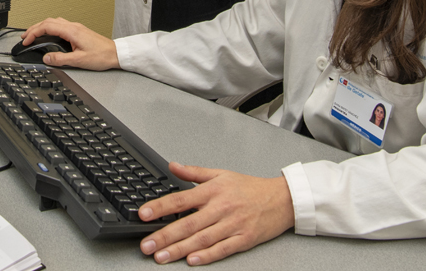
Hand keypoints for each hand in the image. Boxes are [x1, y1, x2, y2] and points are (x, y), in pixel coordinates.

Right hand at [22, 17, 117, 70]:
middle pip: (48, 21)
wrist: (115, 53)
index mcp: (71, 31)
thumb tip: (46, 58)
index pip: (47, 26)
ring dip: (42, 27)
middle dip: (34, 28)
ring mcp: (76, 28)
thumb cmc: (102, 56)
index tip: (26, 40)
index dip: (33, 32)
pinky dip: (50, 28)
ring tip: (33, 35)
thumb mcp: (79, 61)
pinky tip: (49, 35)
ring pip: (54, 22)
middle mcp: (73, 26)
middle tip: (25, 37)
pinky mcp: (78, 31)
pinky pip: (60, 25)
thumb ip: (61, 59)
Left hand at [137, 162, 294, 264]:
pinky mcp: (244, 239)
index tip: (144, 214)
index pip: (181, 199)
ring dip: (179, 249)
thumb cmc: (250, 188)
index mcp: (213, 191)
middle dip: (165, 236)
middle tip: (146, 245)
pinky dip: (207, 256)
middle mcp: (221, 208)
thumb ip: (194, 172)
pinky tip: (192, 260)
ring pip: (202, 239)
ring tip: (161, 257)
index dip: (161, 207)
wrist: (282, 199)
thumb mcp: (221, 174)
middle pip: (188, 224)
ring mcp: (233, 225)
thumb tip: (172, 165)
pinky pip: (222, 249)